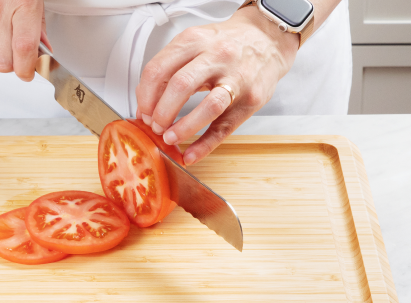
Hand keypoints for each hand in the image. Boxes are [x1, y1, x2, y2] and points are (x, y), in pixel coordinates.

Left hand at [135, 6, 298, 164]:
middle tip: (155, 126)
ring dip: (183, 128)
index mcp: (195, 41)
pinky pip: (225, 127)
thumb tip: (146, 101)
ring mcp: (236, 78)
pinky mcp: (250, 100)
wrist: (267, 38)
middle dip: (161, 112)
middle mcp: (216, 56)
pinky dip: (205, 145)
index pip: (158, 69)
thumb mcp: (195, 43)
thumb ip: (170, 68)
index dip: (145, 96)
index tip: (143, 111)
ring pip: (207, 106)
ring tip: (170, 138)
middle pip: (179, 86)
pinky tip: (191, 155)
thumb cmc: (226, 44)